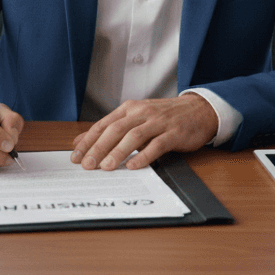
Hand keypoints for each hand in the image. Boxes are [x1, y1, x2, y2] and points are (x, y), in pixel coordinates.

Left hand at [70, 93, 217, 170]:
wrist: (199, 110)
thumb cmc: (164, 116)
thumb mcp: (135, 118)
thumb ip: (110, 129)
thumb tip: (81, 141)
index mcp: (130, 108)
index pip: (104, 124)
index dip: (88, 140)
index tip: (76, 157)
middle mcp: (142, 113)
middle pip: (116, 130)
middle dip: (99, 147)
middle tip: (87, 164)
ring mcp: (159, 122)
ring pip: (134, 136)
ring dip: (118, 152)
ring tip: (106, 166)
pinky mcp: (174, 133)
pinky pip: (157, 145)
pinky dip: (144, 155)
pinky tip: (133, 165)